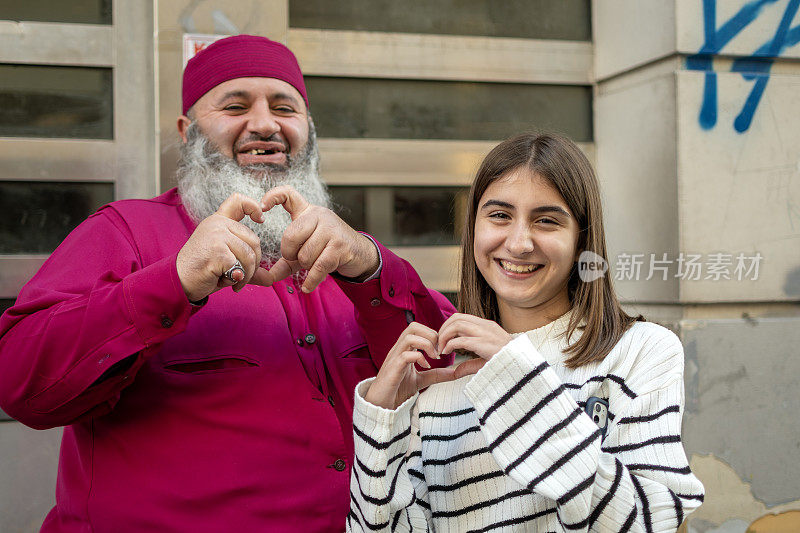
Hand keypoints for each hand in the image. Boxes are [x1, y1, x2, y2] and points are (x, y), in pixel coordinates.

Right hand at [176, 193, 270, 301]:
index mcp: (218, 221)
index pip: (238, 201)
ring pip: (249, 256)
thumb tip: (269, 278)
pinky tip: (222, 280)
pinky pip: (240, 268)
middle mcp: (217, 224)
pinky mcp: (218, 251)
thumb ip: (246, 264)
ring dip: (245, 275)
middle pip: (254, 241)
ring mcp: (217, 236)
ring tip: (232, 280)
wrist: (179, 280)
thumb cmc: (202, 269)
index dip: (253, 206)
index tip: (261, 218)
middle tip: (240, 275)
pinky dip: (236, 280)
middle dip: (253, 263)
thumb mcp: (226, 260)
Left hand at [259, 185, 379, 292]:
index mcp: (308, 212)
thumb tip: (268, 277)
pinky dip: (311, 280)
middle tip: (297, 258)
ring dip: (306, 266)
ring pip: (305, 254)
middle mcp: (320, 215)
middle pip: (290, 236)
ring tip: (314, 264)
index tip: (262, 208)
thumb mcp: (305, 251)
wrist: (360, 254)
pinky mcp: (341, 246)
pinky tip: (307, 287)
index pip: (288, 194)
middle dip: (290, 253)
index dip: (273, 196)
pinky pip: (318, 266)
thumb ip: (286, 261)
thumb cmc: (329, 249)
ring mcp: (332, 230)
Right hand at [365, 323, 455, 409]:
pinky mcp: (392, 369)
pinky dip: (419, 358)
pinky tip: (426, 366)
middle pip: (413, 326)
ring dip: (426, 344)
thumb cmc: (398, 389)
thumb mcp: (422, 380)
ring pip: (409, 336)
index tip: (442, 349)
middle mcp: (398, 349)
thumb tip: (455, 372)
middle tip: (439, 350)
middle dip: (430, 335)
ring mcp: (394, 357)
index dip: (433, 334)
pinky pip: (405, 355)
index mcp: (405, 348)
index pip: (418, 328)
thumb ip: (437, 374)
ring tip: (435, 358)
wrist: (381, 404)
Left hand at [438, 313, 512, 377]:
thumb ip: (470, 364)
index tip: (443, 340)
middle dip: (443, 329)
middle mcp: (486, 326)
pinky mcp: (484, 344)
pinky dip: (449, 345)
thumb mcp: (486, 360)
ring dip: (444, 336)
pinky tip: (446, 352)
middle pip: (456, 318)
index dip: (448, 326)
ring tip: (441, 348)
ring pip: (457, 325)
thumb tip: (455, 371)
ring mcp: (486, 333)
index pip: (462, 317)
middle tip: (438, 343)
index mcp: (487, 326)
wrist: (523, 367)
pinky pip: (460, 340)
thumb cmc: (507, 365)